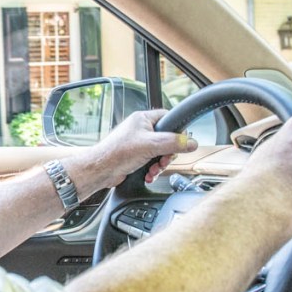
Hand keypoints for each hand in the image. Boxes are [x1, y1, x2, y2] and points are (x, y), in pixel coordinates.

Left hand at [79, 109, 198, 189]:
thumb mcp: (151, 145)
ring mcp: (138, 143)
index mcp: (143, 119)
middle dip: (167, 153)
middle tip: (163, 160)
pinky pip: (152, 161)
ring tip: (154, 169)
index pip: (168, 118)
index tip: (181, 142)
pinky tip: (148, 174)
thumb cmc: (117, 152)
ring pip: (160, 152)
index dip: (177, 130)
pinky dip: (152, 169)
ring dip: (160, 164)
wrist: (101, 170)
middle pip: (167, 139)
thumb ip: (173, 143)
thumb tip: (191, 142)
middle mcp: (141, 129)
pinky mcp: (135, 156)